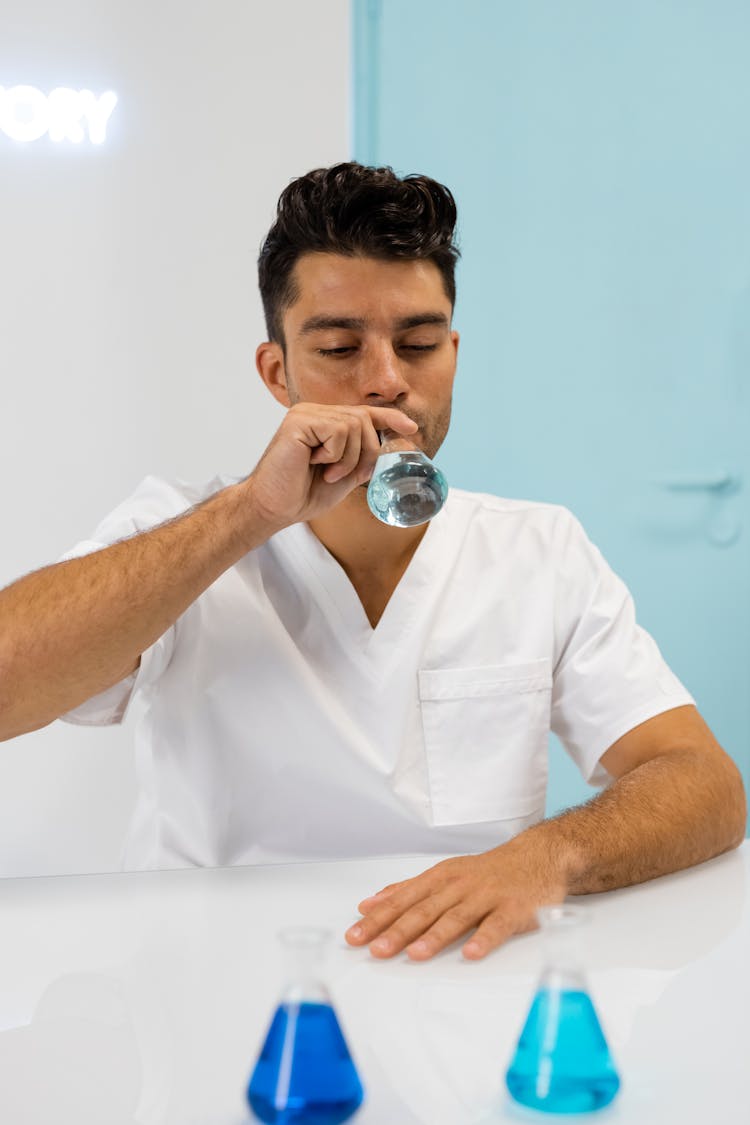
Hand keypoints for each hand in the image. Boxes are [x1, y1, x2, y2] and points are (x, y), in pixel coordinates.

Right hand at [244, 403, 417, 530]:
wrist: (274, 507)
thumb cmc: (303, 493)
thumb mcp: (345, 474)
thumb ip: (365, 457)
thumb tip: (394, 446)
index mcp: (324, 421)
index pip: (364, 413)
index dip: (389, 419)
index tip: (411, 428)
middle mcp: (315, 412)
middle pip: (365, 420)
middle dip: (365, 453)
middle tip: (340, 475)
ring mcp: (306, 414)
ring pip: (355, 426)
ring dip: (348, 458)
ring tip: (325, 471)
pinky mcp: (299, 421)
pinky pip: (339, 432)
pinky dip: (334, 455)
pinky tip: (314, 463)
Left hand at [344, 841, 567, 960]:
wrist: (538, 857)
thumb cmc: (486, 872)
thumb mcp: (444, 874)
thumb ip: (407, 890)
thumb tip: (369, 904)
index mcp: (440, 878)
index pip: (403, 900)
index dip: (378, 918)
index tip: (355, 934)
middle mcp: (459, 886)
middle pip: (424, 910)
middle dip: (398, 930)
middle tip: (376, 949)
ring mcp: (486, 897)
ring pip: (457, 917)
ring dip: (435, 936)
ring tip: (415, 954)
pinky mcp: (513, 909)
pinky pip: (497, 926)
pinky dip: (484, 939)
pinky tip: (471, 954)